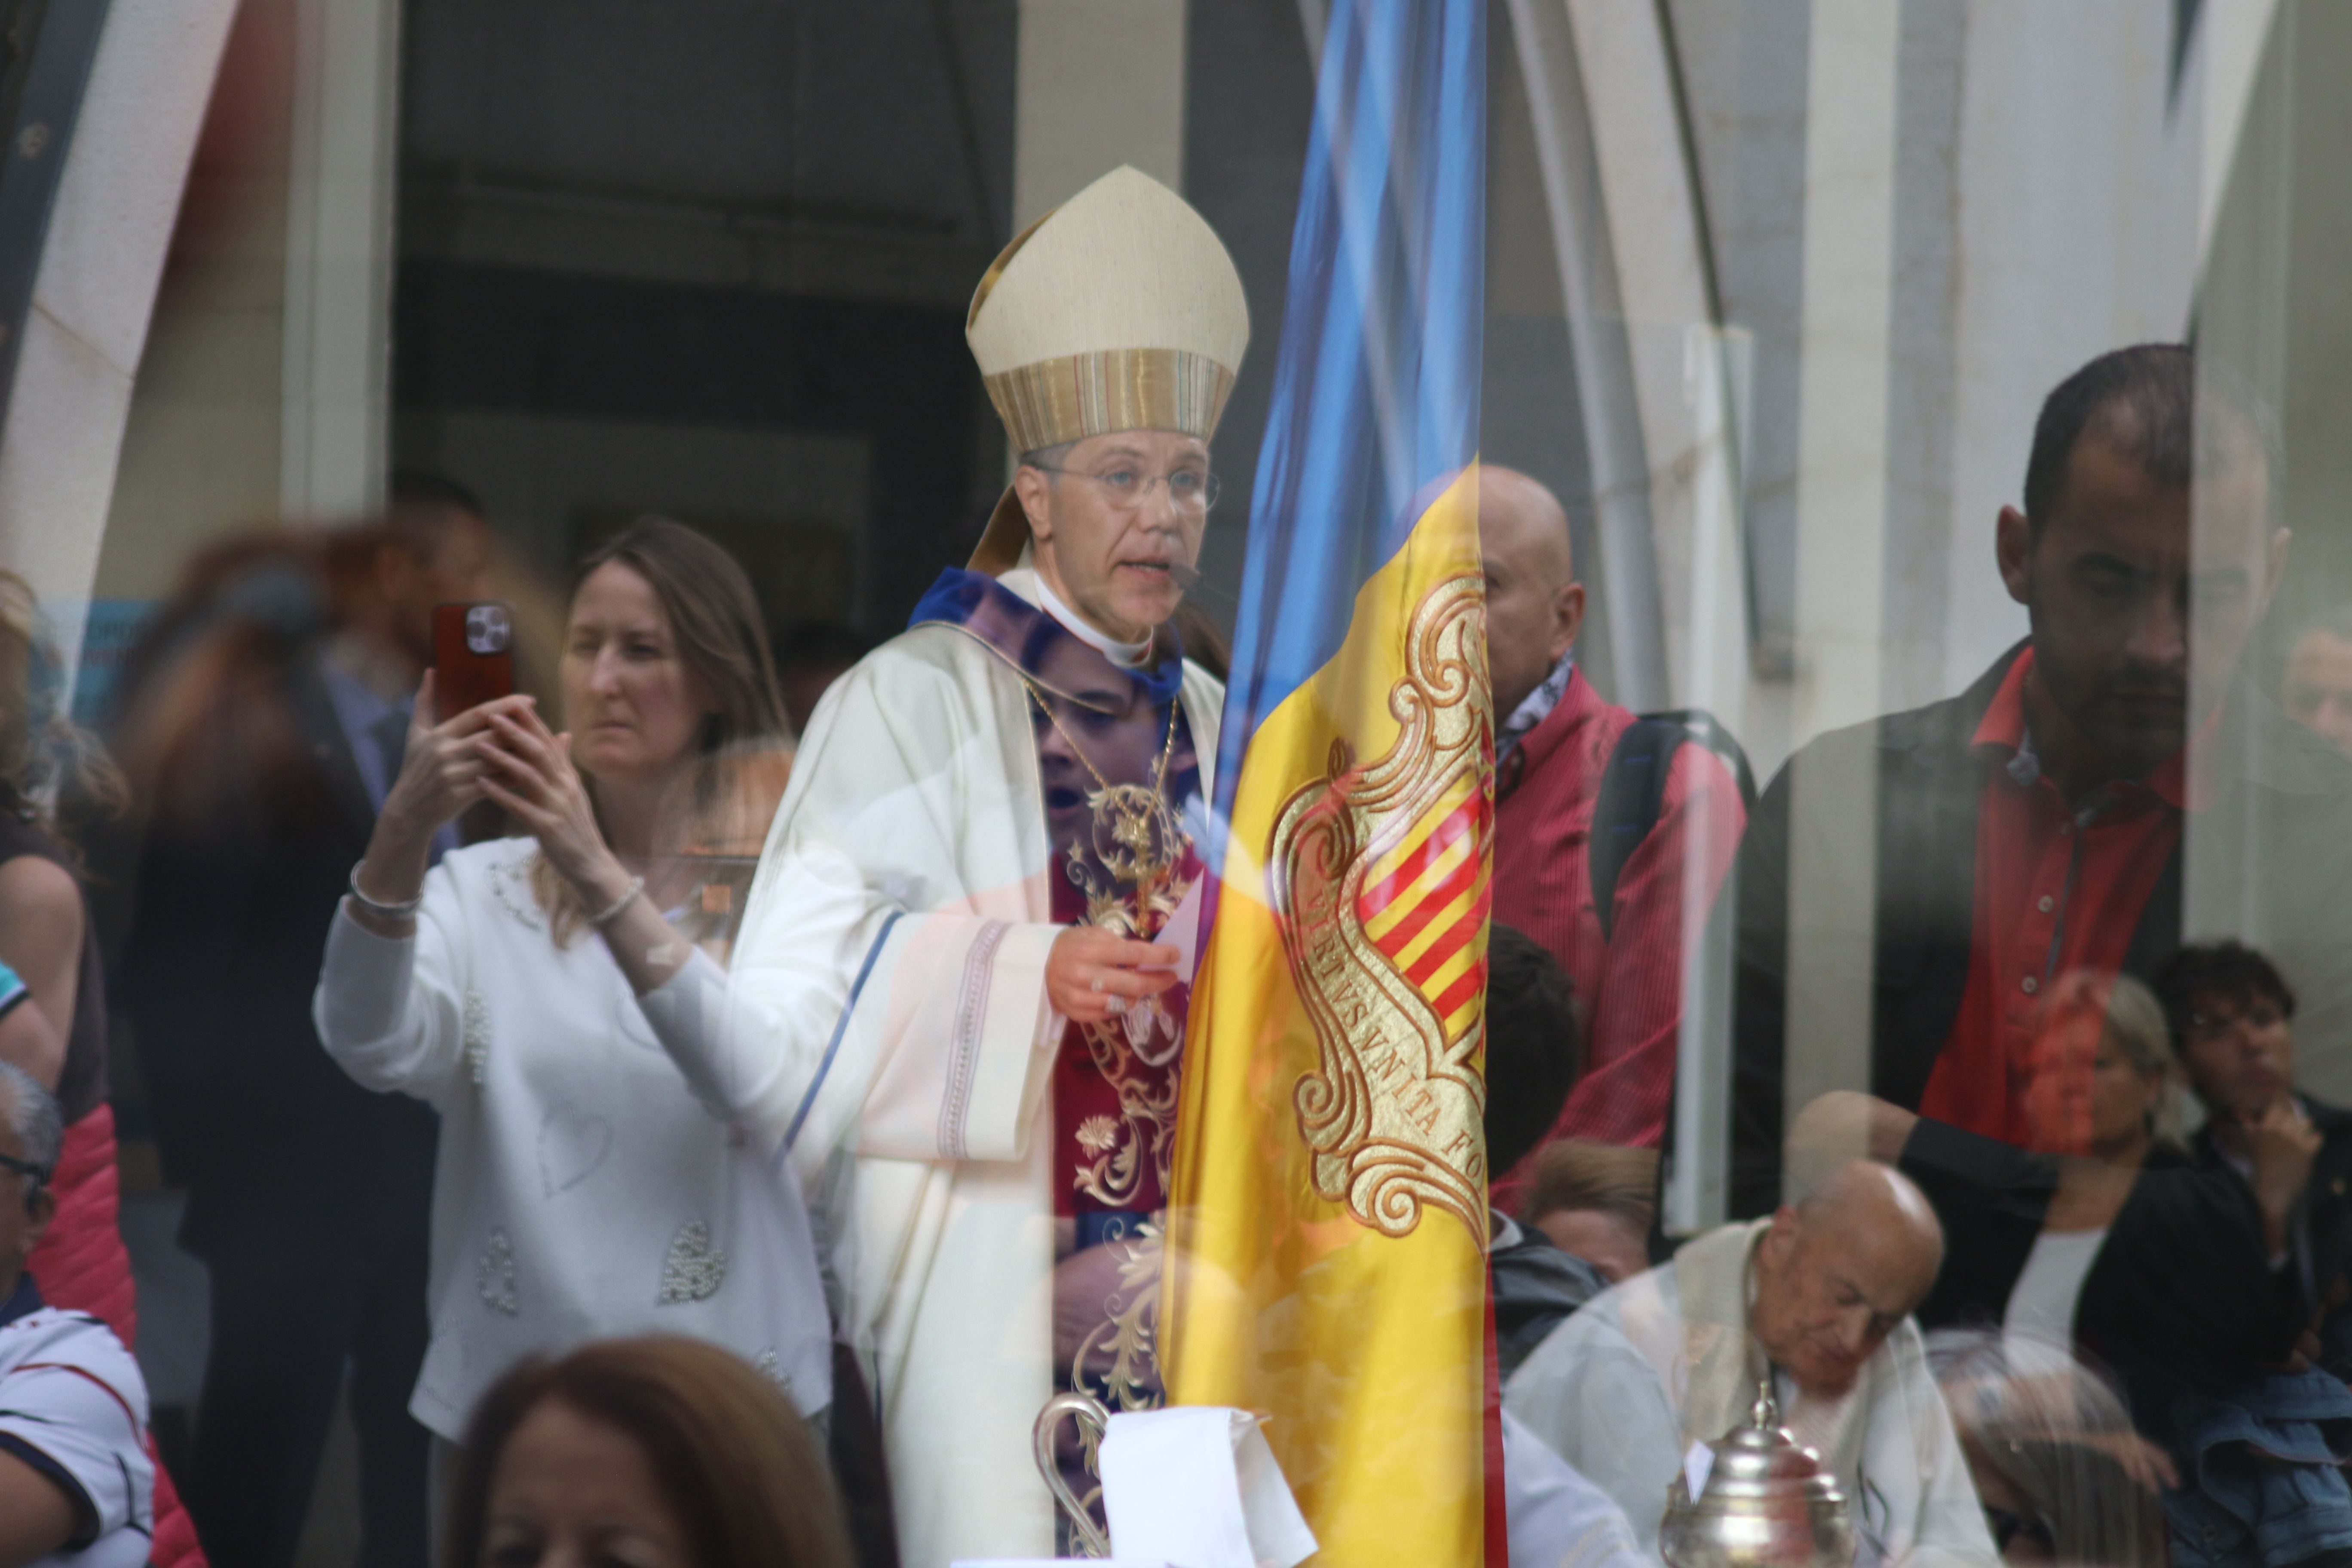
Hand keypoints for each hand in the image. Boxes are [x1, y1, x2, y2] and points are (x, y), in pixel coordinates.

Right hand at [377, 673, 534, 844]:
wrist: (407, 811)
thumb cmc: (414, 768)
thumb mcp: (415, 734)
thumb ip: (424, 702)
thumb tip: (430, 670)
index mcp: (439, 735)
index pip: (478, 713)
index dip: (506, 705)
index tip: (530, 700)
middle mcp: (445, 752)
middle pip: (492, 735)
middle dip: (520, 728)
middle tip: (544, 723)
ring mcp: (452, 775)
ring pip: (496, 760)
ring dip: (521, 754)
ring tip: (546, 746)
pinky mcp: (459, 796)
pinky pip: (494, 784)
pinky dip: (513, 778)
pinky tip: (532, 773)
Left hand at [476, 704, 631, 904]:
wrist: (590, 863)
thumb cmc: (576, 827)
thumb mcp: (574, 791)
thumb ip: (564, 763)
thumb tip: (563, 734)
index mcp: (568, 776)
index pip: (549, 741)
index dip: (531, 721)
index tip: (512, 702)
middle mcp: (565, 787)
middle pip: (539, 752)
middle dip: (515, 733)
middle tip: (491, 716)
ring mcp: (557, 807)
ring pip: (529, 776)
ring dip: (503, 759)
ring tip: (480, 746)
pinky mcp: (547, 828)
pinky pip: (521, 807)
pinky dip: (501, 795)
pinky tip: (481, 785)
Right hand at [1047, 927, 1178, 1024]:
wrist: (1037, 965)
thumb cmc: (1072, 945)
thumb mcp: (1094, 934)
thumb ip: (1120, 945)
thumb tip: (1150, 959)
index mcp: (1091, 949)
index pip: (1134, 954)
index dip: (1159, 956)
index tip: (1176, 955)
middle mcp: (1085, 974)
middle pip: (1134, 984)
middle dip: (1158, 981)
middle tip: (1171, 977)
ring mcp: (1079, 997)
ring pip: (1123, 1003)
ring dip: (1138, 995)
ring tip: (1142, 986)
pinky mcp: (1076, 1013)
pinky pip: (1109, 1014)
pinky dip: (1120, 1005)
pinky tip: (1122, 996)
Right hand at [2246, 1097, 2320, 1222]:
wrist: (2271, 1185)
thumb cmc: (2256, 1167)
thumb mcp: (2247, 1145)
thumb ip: (2247, 1129)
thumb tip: (2244, 1118)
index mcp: (2265, 1129)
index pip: (2277, 1109)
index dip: (2280, 1112)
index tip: (2280, 1118)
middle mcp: (2281, 1132)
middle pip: (2292, 1115)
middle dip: (2292, 1120)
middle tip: (2291, 1128)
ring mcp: (2295, 1141)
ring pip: (2306, 1122)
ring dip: (2304, 1127)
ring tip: (2301, 1134)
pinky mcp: (2308, 1151)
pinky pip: (2317, 1137)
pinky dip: (2315, 1139)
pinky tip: (2310, 1144)